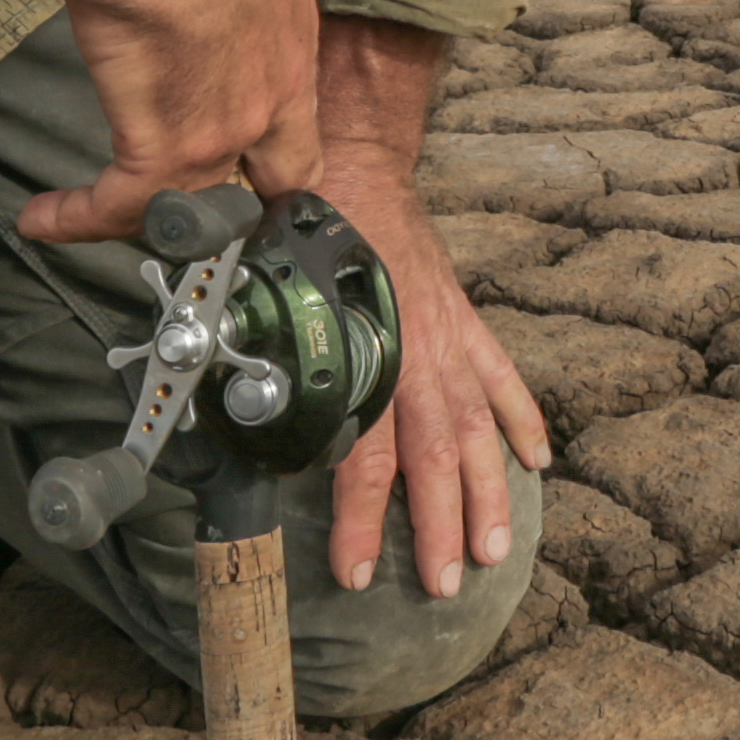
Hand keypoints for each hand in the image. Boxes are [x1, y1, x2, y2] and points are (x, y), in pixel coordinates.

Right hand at [0, 0, 326, 241]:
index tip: (244, 144)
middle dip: (243, 195)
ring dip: (150, 212)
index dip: (272, 135)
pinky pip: (122, 209)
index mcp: (290, 28)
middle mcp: (274, 90)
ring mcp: (227, 129)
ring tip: (101, 214)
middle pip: (277, 176)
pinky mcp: (166, 151)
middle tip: (199, 205)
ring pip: (201, 203)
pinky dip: (78, 219)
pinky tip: (44, 216)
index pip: (296, 104)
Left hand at [291, 17, 550, 594]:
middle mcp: (413, 354)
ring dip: (489, 493)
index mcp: (362, 353)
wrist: (352, 154)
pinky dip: (523, 418)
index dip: (357, 518)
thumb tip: (200, 386)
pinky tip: (539, 459)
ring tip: (494, 550)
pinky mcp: (464, 318)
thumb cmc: (301, 220)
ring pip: (475, 430)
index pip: (363, 454)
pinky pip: (502, 376)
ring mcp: (447, 338)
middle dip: (440, 527)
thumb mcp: (262, 285)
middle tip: (443, 585)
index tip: (354, 572)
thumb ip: (248, 346)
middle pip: (432, 458)